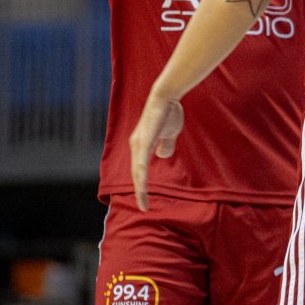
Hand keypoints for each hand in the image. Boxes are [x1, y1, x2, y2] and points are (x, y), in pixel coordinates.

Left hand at [128, 91, 184, 210]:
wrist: (167, 97)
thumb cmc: (168, 112)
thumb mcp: (169, 133)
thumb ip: (165, 144)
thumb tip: (162, 155)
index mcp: (141, 144)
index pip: (140, 169)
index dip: (142, 184)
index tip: (145, 198)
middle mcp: (136, 145)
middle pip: (136, 174)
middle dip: (139, 192)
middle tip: (143, 207)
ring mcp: (138, 144)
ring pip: (137, 173)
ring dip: (140, 190)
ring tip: (143, 204)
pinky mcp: (143, 143)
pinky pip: (141, 166)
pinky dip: (141, 179)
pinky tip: (142, 189)